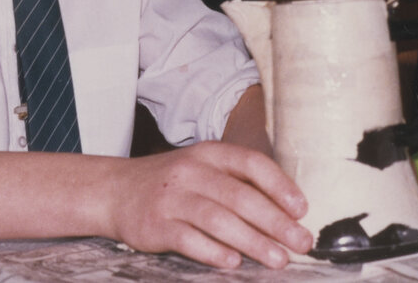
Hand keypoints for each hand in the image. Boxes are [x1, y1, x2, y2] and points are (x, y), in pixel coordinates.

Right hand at [105, 141, 311, 268]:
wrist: (115, 191)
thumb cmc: (172, 184)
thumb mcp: (203, 169)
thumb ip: (238, 183)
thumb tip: (287, 213)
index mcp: (209, 154)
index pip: (251, 163)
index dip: (280, 186)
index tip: (302, 210)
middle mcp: (191, 171)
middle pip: (240, 196)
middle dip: (276, 222)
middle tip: (301, 242)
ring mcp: (172, 198)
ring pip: (218, 219)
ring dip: (253, 241)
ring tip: (278, 259)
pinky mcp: (155, 224)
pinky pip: (188, 239)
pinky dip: (213, 251)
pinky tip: (234, 263)